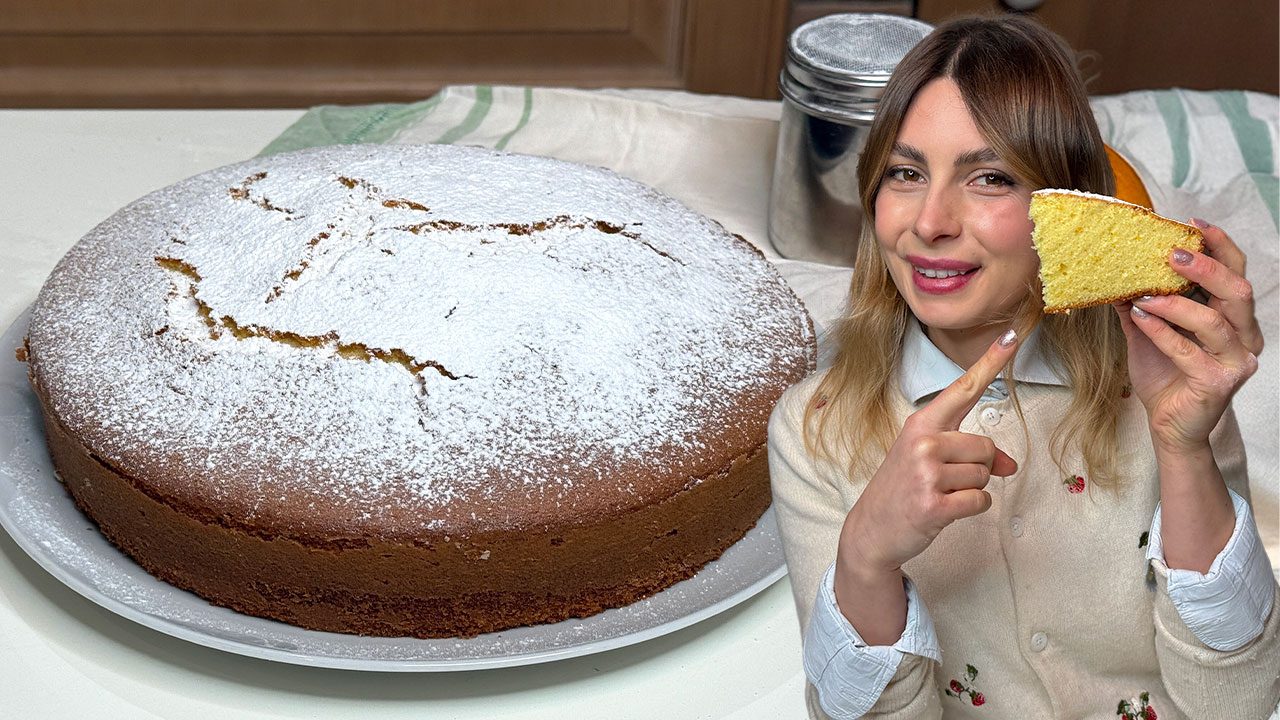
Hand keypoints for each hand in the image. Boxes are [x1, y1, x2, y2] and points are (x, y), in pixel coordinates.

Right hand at [839, 331, 1020, 575]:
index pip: (963, 388)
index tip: (1013, 335)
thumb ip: (969, 454)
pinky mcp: (934, 504)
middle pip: (986, 446)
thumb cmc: (901, 489)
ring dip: (971, 489)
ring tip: (940, 494)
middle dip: (979, 467)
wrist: (871, 530)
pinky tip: (944, 510)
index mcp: (920, 424)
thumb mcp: (928, 462)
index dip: (991, 362)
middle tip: (947, 480)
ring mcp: (927, 473)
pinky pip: (980, 501)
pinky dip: (971, 509)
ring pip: (985, 476)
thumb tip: (1010, 464)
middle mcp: (923, 442)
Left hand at [1116, 220, 1260, 451]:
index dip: (1220, 246)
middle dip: (1206, 267)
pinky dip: (1162, 331)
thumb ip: (1140, 303)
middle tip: (1172, 253)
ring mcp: (1235, 360)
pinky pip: (1189, 350)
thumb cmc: (1164, 375)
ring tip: (1145, 294)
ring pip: (1215, 320)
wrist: (1168, 424)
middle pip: (1237, 291)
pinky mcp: (1217, 382)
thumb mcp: (1148, 332)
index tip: (1193, 225)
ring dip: (1176, 302)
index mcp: (1233, 318)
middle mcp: (1243, 336)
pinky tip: (1141, 318)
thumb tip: (1116, 271)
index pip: (1237, 273)